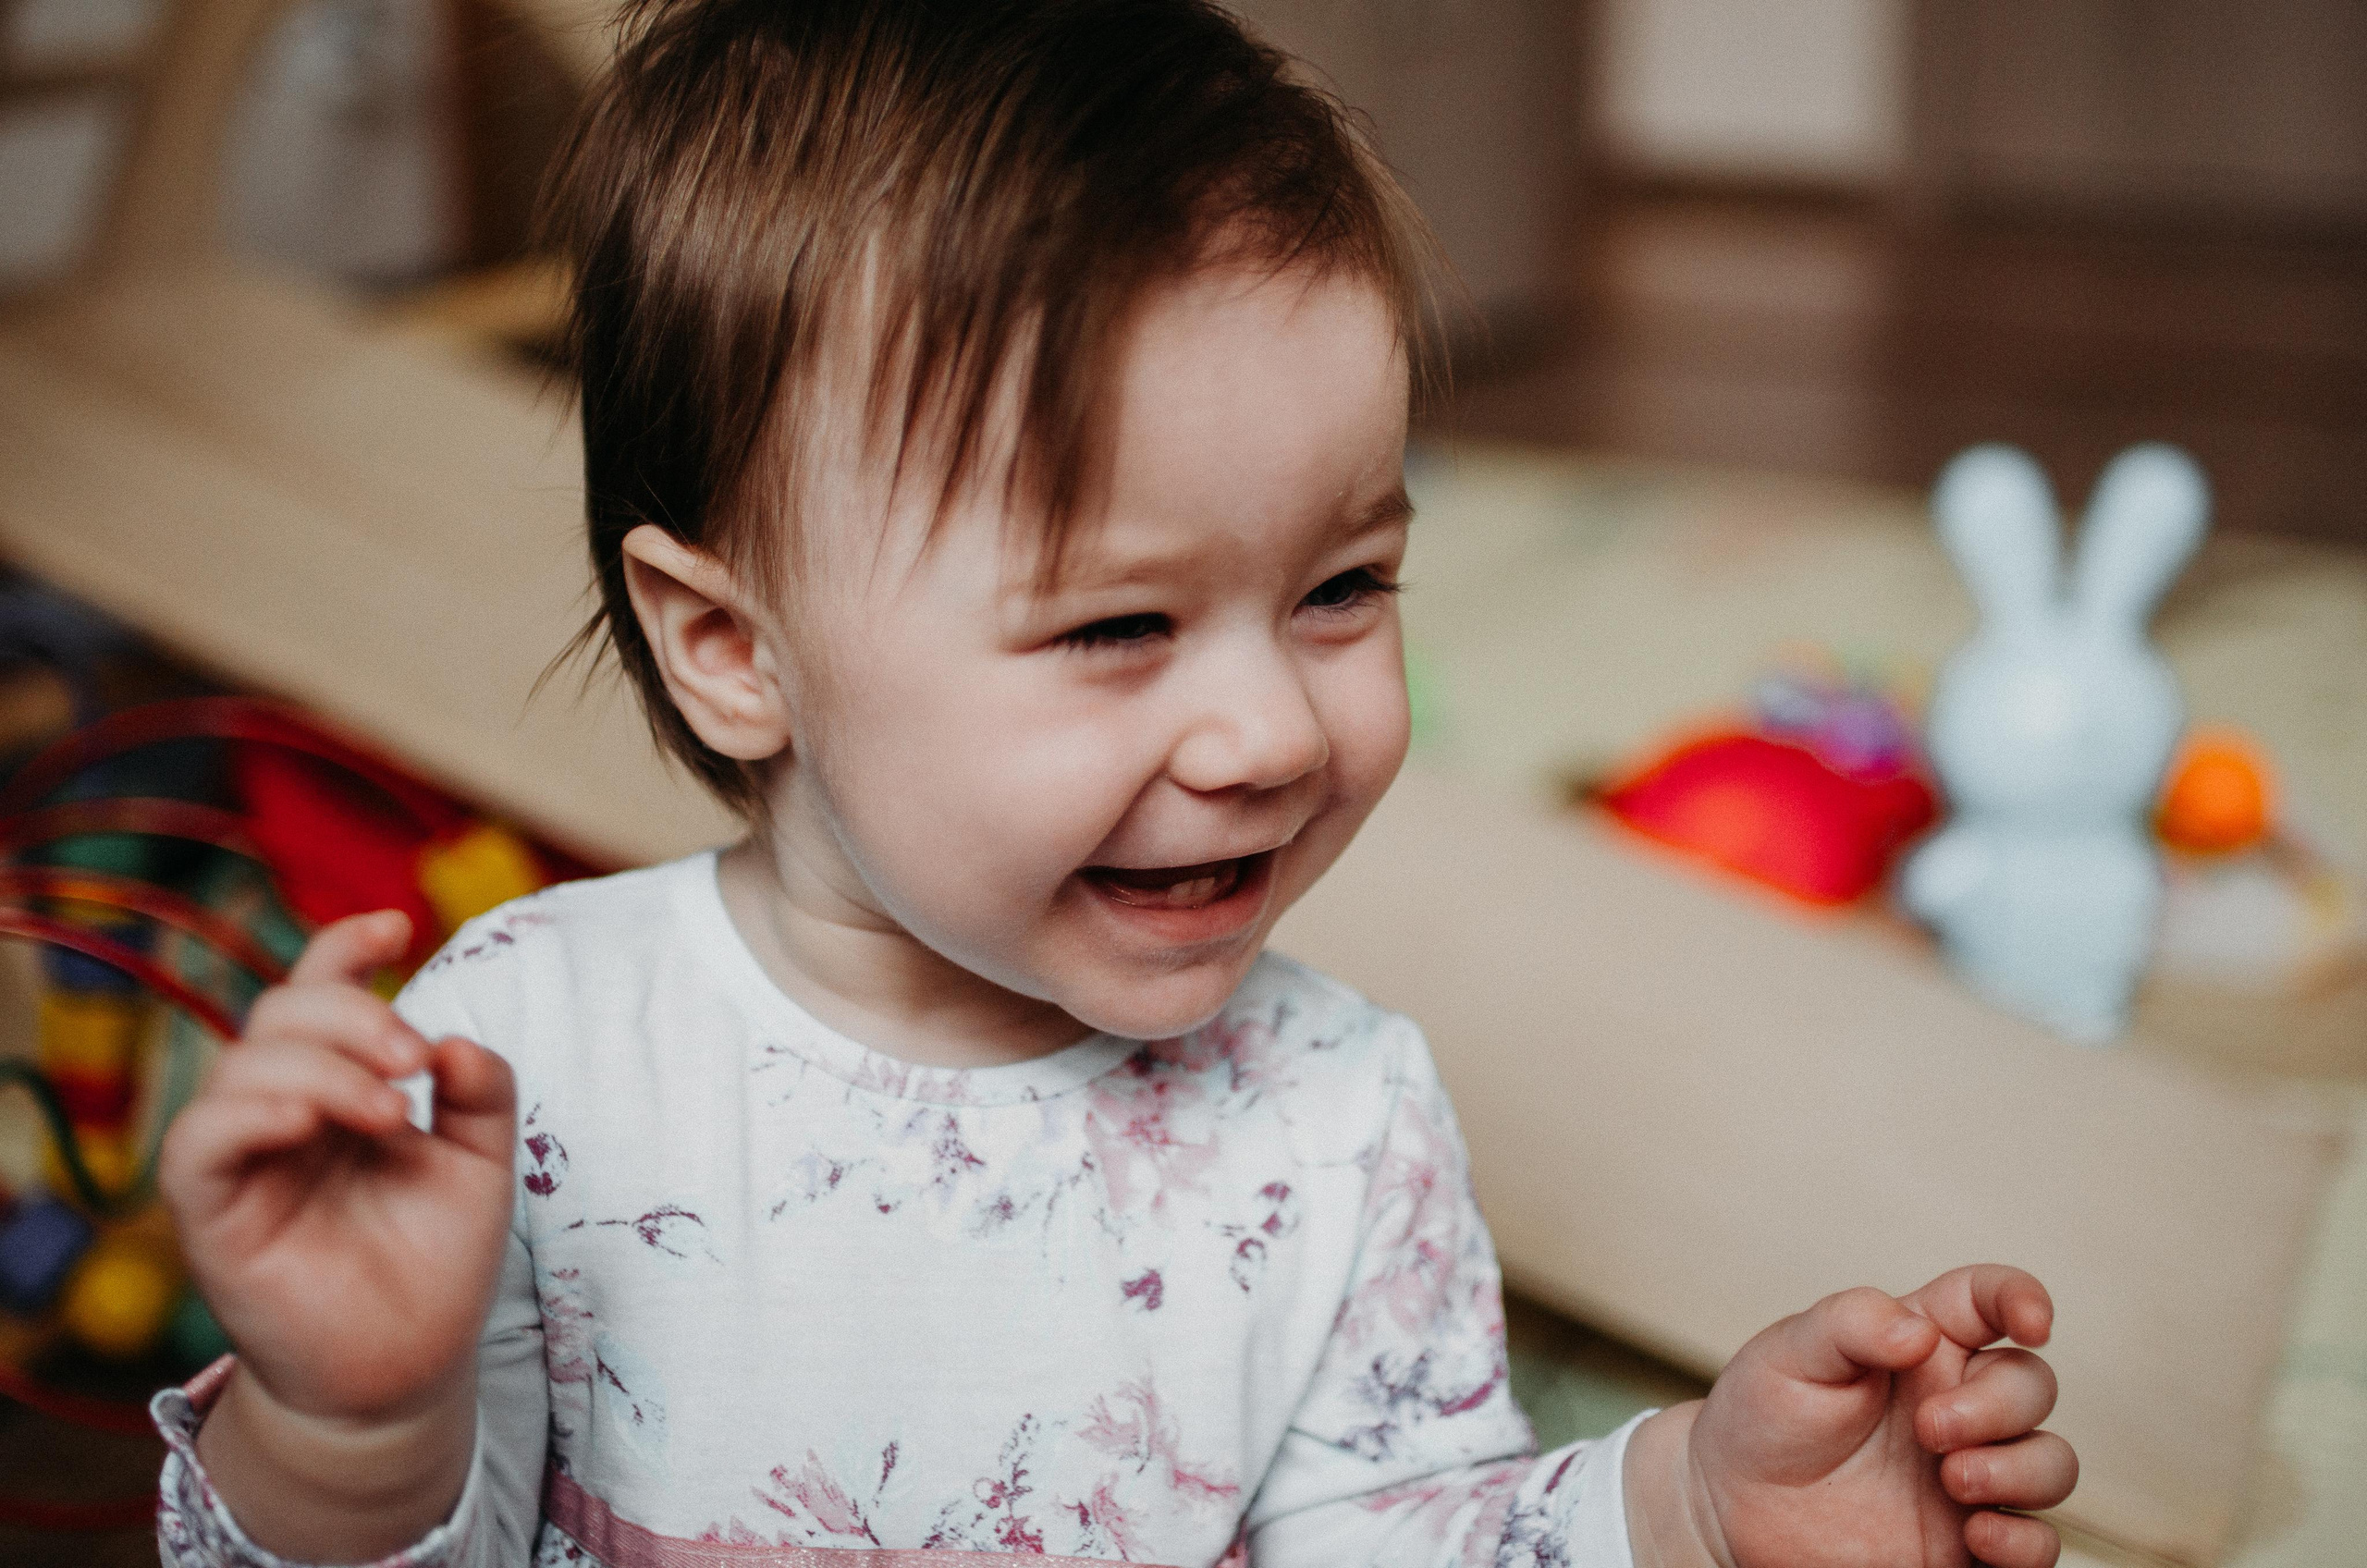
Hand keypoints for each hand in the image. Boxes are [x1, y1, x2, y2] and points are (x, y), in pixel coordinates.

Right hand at [160, 909, 515, 1424]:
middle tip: (412, 1058)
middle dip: (351, 1013)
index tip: (398, 924)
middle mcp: (284, 1112)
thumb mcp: (483, 1163)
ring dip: (318, 1067)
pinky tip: (312, 1124)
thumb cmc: (437, 1262)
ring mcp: (244, 1160)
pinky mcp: (212, 1215)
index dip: (345, 947)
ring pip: (242, 1066)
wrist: (409, 1368)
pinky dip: (251, 1115)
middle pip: (282, 1013)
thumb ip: (483, 1094)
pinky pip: (199, 1143)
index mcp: (340, 1086)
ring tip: (388, 1108)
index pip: (319, 992)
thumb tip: (456, 1043)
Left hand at [1635, 1265, 2076, 1567]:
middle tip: (1929, 1430)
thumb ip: (1851, 1324)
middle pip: (2031, 1385)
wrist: (1734, 1507)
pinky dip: (2026, 1542)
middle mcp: (1959, 1403)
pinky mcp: (1968, 1540)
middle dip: (1998, 1406)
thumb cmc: (1764, 1415)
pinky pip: (2038, 1545)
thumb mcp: (1790, 1353)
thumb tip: (1918, 1332)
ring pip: (2051, 1462)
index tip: (2031, 1323)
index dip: (2023, 1299)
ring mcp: (1970, 1472)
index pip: (1989, 1302)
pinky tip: (1978, 1535)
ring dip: (2021, 1470)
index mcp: (1923, 1343)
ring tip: (1953, 1480)